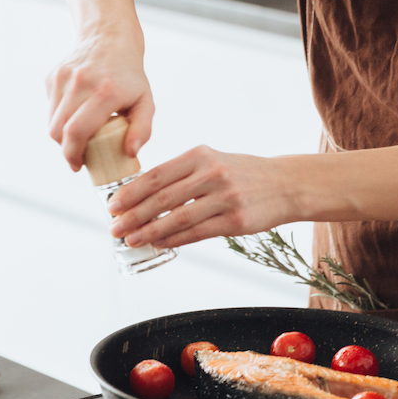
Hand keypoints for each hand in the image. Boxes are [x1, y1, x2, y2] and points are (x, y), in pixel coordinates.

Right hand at [47, 23, 154, 170]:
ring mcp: (64, 78)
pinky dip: (61, 117)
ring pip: (52, 120)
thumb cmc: (130, 76)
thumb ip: (142, 129)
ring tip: (79, 137)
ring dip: (62, 135)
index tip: (79, 165)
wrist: (111, 39)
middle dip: (66, 150)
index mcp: (105, 92)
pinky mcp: (53, 76)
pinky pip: (51, 107)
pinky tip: (77, 112)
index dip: (73, 154)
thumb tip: (130, 153)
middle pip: (59, 130)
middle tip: (78, 157)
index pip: (77, 131)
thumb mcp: (145, 101)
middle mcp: (81, 82)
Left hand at [107, 145, 303, 247]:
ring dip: (149, 231)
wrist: (285, 184)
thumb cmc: (242, 173)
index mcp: (200, 154)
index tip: (112, 204)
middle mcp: (211, 173)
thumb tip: (143, 194)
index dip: (131, 191)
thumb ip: (182, 173)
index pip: (157, 174)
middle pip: (162, 197)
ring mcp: (225, 197)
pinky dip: (173, 240)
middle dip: (133, 214)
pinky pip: (196, 234)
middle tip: (114, 227)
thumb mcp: (212, 160)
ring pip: (177, 218)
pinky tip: (158, 244)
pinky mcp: (235, 222)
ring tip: (130, 239)